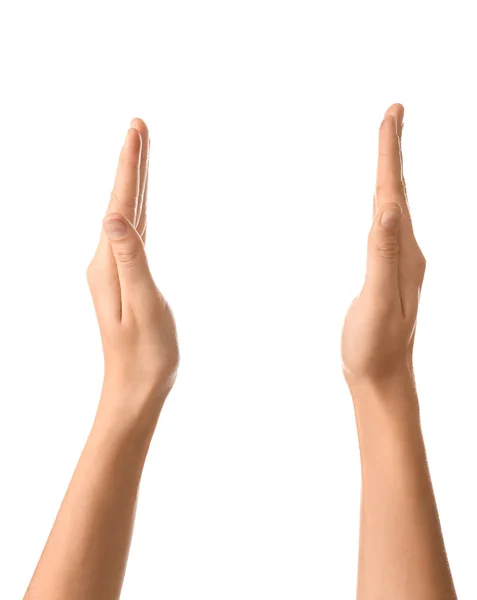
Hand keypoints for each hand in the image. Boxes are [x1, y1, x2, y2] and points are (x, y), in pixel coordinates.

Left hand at [87, 120, 178, 424]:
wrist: (135, 389)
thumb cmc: (146, 355)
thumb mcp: (141, 306)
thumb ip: (129, 259)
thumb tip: (111, 215)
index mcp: (109, 263)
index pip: (120, 204)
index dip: (130, 166)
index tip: (137, 129)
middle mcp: (107, 260)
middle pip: (121, 202)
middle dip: (131, 163)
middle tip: (139, 127)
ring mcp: (115, 270)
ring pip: (127, 215)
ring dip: (133, 183)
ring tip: (140, 154)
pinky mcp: (126, 279)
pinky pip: (133, 234)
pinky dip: (138, 210)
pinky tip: (139, 206)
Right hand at [341, 104, 425, 389]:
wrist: (382, 378)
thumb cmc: (375, 345)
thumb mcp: (380, 301)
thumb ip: (384, 255)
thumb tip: (388, 207)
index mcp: (404, 252)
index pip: (394, 192)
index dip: (391, 151)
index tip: (392, 113)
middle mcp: (408, 251)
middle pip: (398, 191)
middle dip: (394, 150)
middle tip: (393, 113)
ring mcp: (399, 261)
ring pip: (394, 206)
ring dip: (390, 172)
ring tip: (389, 147)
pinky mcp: (388, 272)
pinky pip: (387, 226)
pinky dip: (383, 202)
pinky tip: (382, 205)